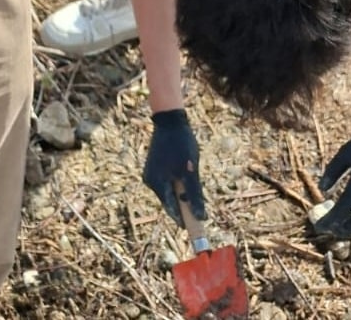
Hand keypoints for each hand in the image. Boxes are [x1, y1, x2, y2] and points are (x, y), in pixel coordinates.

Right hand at [142, 108, 205, 223]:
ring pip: (170, 191)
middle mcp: (150, 181)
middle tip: (200, 204)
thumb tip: (200, 217)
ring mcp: (151, 174)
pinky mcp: (155, 167)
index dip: (186, 221)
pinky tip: (185, 172)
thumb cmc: (181, 143)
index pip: (173, 211)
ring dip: (182, 191)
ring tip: (192, 176)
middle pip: (171, 202)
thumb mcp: (191, 170)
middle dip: (185, 204)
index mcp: (157, 184)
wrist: (170, 119)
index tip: (198, 230)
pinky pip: (168, 182)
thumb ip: (194, 195)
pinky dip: (178, 183)